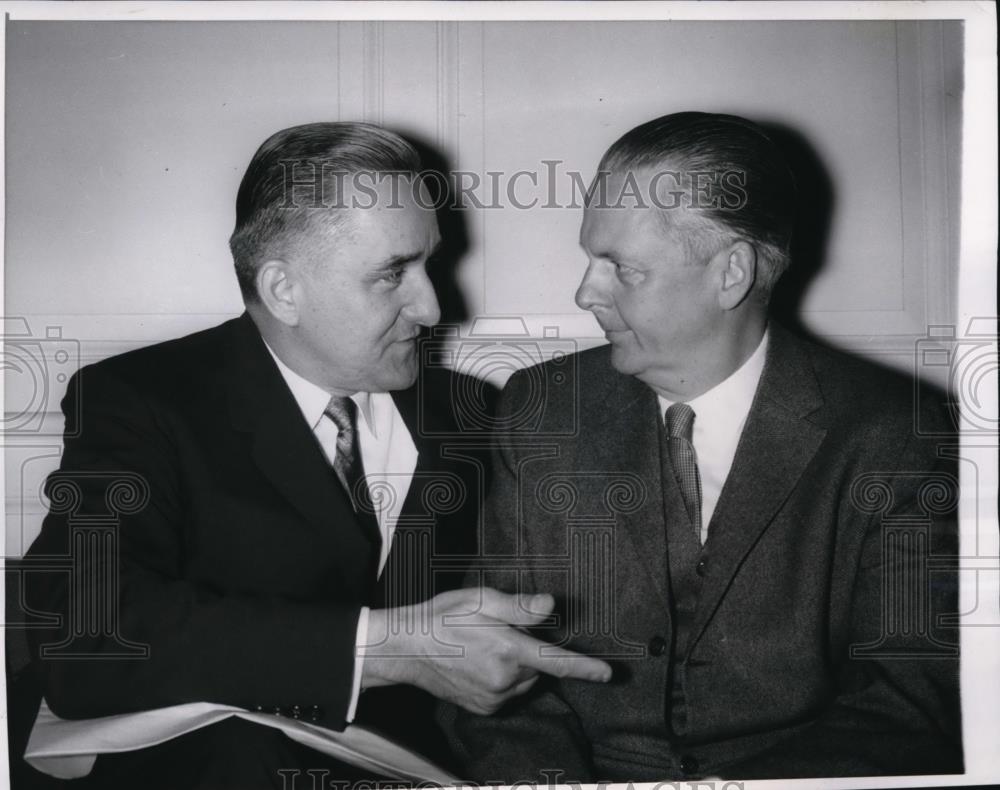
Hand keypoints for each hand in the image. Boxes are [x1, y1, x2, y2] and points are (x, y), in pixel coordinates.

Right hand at [361, 587, 611, 713]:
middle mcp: (505, 681)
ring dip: (516, 666)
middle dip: (529, 651)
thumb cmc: (443, 617)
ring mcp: (493, 698)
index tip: (609, 674)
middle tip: (500, 632)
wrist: (406, 649)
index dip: (586, 668)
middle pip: (538, 667)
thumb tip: (551, 605)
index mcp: (509, 651)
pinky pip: (507, 693)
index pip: (557, 662)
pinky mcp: (483, 708)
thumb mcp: (482, 600)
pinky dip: (502, 679)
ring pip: (523, 681)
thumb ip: (521, 606)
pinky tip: (478, 663)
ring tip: (483, 647)